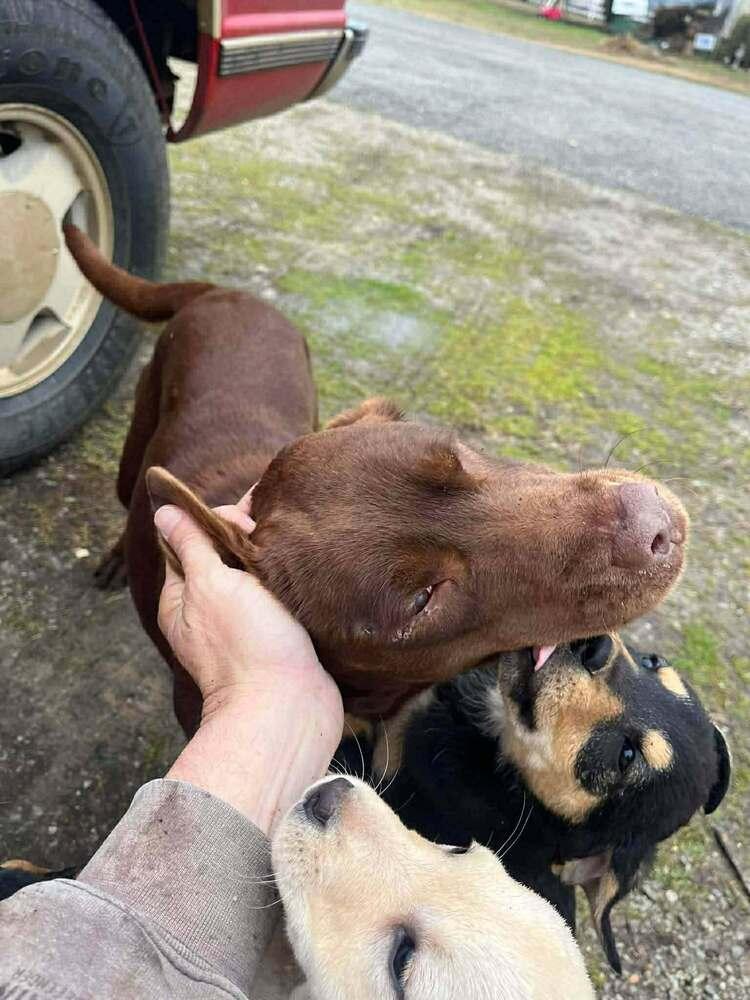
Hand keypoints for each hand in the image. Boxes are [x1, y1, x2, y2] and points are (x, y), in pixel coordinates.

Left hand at [155, 491, 328, 711]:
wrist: (287, 708)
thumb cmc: (244, 646)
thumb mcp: (210, 584)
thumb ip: (191, 545)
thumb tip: (164, 511)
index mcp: (183, 599)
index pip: (191, 542)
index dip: (215, 520)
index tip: (244, 519)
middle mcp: (210, 611)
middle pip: (224, 556)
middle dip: (247, 536)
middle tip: (271, 534)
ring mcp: (245, 625)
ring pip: (254, 575)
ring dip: (271, 557)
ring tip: (293, 542)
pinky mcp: (277, 636)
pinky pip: (278, 596)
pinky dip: (289, 579)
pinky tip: (305, 568)